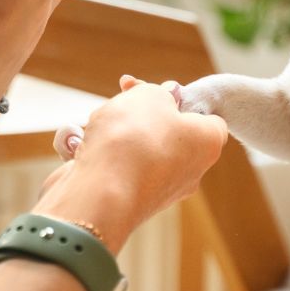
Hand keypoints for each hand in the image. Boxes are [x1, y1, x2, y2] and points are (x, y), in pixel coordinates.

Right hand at [34, 76, 227, 252]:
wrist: (98, 192)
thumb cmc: (132, 140)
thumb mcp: (150, 96)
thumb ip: (159, 91)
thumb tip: (164, 97)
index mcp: (207, 144)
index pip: (207, 117)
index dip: (182, 99)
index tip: (157, 90)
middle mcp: (189, 171)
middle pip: (167, 131)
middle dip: (141, 112)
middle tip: (124, 97)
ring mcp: (157, 189)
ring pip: (136, 148)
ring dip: (115, 131)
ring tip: (99, 126)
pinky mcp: (127, 200)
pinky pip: (114, 167)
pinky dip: (98, 154)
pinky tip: (82, 148)